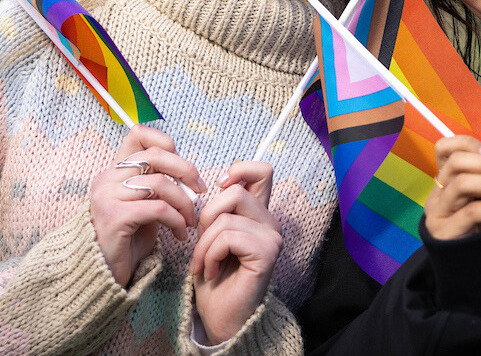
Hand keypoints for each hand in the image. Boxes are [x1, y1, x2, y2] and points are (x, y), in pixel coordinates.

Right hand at [90, 125, 205, 286]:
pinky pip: (158, 208)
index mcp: (114, 170)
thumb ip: (158, 181)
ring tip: (190, 220)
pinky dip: (176, 219)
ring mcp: (108, 196)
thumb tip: (190, 170)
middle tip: (201, 190)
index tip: (181, 167)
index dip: (165, 141)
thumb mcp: (144, 202)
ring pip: (161, 183)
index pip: (138, 134)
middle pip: (156, 155)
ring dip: (184, 202)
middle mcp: (107, 178)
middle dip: (186, 170)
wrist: (104, 275)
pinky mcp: (115, 217)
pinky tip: (181, 233)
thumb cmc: (129, 237)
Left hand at [191, 161, 282, 344]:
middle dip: (207, 217)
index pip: (262, 171)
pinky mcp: (267, 253)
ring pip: (226, 218)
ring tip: (203, 264)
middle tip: (202, 244)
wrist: (220, 318)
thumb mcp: (211, 235)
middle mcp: (269, 221)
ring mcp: (271, 237)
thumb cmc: (214, 277)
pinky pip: (228, 238)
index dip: (240, 170)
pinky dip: (210, 255)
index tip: (220, 187)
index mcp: (257, 213)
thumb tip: (218, 183)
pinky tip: (211, 273)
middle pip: (235, 192)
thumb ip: (220, 210)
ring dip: (203, 244)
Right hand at [424, 135, 480, 239]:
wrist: (463, 267)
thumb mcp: (477, 199)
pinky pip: (472, 211)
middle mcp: (436, 191)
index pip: (443, 148)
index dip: (467, 144)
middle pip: (455, 163)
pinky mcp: (445, 231)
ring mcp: (438, 211)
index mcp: (443, 179)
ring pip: (462, 184)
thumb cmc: (473, 227)